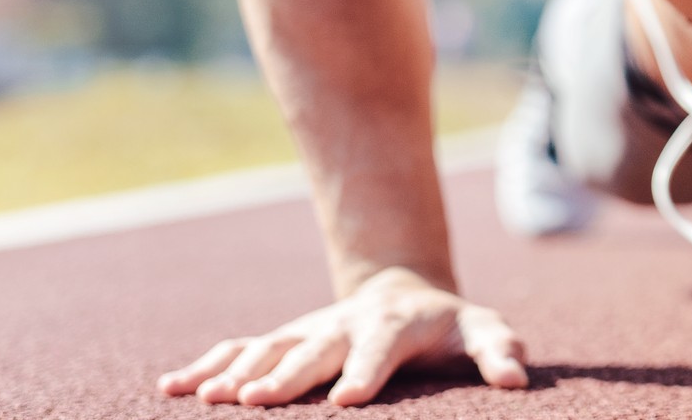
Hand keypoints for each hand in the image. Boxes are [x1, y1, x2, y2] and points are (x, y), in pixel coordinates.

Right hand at [157, 266, 527, 406]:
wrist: (404, 291)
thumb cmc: (448, 327)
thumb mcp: (481, 329)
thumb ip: (498, 349)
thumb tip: (519, 379)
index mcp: (397, 324)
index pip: (382, 347)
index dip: (366, 370)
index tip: (347, 400)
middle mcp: (346, 323)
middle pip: (315, 347)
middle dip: (287, 373)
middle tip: (257, 400)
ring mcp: (310, 329)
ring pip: (271, 346)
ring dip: (239, 371)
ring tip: (212, 399)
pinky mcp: (284, 339)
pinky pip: (240, 348)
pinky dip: (208, 366)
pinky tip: (172, 387)